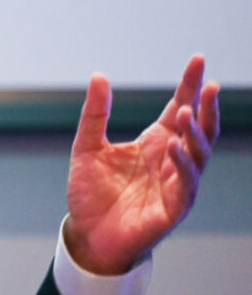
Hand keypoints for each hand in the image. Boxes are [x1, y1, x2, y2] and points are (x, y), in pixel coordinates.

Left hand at [65, 54, 219, 273]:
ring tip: (186, 112)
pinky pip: (185, 184)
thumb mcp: (86, 148)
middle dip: (205, 107)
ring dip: (194, 133)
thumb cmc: (92, 193)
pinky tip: (174, 147)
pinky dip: (182, 165)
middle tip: (207, 84)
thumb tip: (98, 76)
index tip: (197, 59)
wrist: (87, 234)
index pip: (178, 108)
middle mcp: (171, 160)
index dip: (189, 85)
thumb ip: (95, 115)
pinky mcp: (174, 208)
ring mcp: (176, 183)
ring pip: (197, 154)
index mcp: (155, 142)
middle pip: (198, 128)